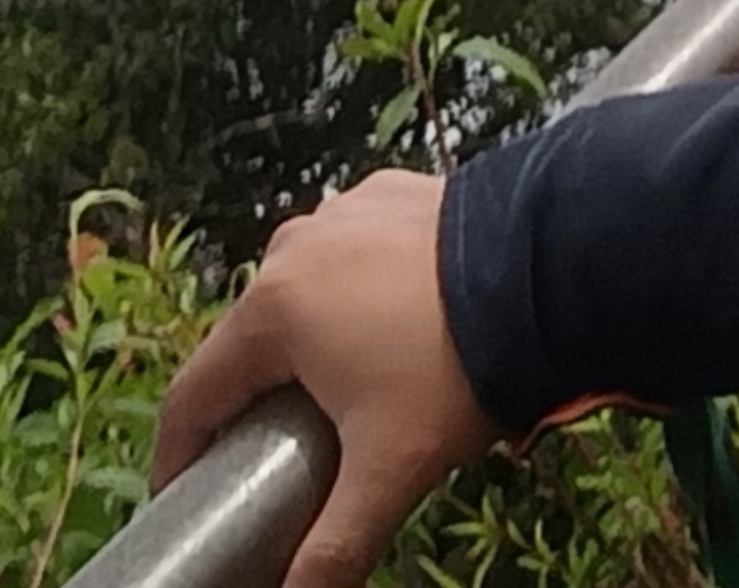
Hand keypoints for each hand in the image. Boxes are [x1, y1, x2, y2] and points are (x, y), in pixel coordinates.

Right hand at [153, 168, 505, 587]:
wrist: (556, 271)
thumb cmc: (463, 366)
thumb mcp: (392, 467)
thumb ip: (335, 544)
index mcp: (272, 311)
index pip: (193, 396)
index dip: (182, 454)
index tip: (186, 490)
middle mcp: (296, 248)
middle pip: (249, 341)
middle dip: (254, 397)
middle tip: (278, 450)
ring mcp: (347, 212)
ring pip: (304, 290)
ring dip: (311, 338)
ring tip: (346, 390)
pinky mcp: (397, 194)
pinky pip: (356, 251)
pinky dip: (361, 289)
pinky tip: (396, 325)